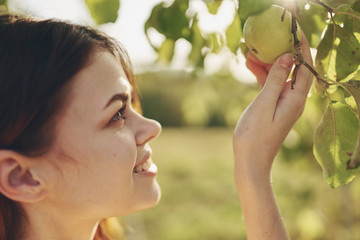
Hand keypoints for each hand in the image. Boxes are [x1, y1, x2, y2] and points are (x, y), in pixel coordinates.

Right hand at [234, 33, 312, 184]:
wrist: (250, 162)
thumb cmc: (255, 136)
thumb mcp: (263, 104)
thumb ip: (275, 80)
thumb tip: (288, 57)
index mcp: (295, 99)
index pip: (306, 67)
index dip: (301, 48)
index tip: (292, 33)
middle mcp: (293, 100)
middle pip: (292, 69)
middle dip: (280, 53)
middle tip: (265, 40)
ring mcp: (282, 103)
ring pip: (278, 76)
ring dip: (267, 64)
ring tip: (250, 52)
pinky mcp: (272, 107)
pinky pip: (270, 86)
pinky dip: (261, 76)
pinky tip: (249, 66)